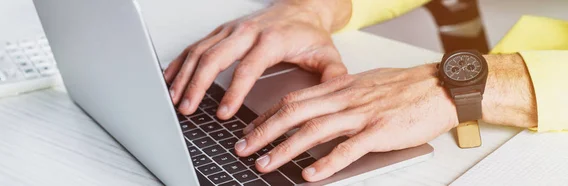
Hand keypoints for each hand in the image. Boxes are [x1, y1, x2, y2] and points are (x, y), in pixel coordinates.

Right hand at [164, 1, 350, 118]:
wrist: (301, 8)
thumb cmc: (309, 34)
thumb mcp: (327, 56)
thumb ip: (331, 78)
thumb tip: (331, 102)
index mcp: (271, 40)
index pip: (247, 68)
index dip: (233, 92)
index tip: (224, 113)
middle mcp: (246, 31)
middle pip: (214, 58)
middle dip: (197, 85)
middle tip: (188, 109)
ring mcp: (231, 29)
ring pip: (200, 51)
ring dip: (184, 75)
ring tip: (175, 99)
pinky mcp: (222, 31)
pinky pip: (196, 45)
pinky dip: (180, 62)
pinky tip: (170, 78)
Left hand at [235, 64, 458, 181]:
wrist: (440, 86)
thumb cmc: (405, 87)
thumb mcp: (365, 83)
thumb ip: (340, 95)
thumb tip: (318, 107)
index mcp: (339, 86)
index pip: (294, 99)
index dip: (268, 114)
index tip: (251, 128)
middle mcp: (345, 98)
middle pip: (294, 113)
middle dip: (264, 131)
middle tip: (244, 148)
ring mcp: (361, 115)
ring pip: (314, 130)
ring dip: (285, 148)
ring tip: (266, 163)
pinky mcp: (379, 132)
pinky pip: (347, 149)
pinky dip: (326, 163)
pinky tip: (310, 174)